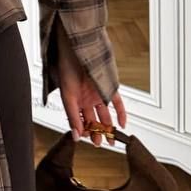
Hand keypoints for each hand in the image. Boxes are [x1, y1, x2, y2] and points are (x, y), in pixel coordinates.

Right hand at [54, 24, 126, 144]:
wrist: (78, 48)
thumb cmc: (67, 66)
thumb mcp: (67, 95)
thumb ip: (72, 116)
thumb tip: (76, 135)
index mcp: (74, 100)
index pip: (80, 120)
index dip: (83, 131)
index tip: (86, 140)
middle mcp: (86, 98)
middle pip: (93, 119)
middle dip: (96, 132)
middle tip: (100, 143)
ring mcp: (99, 93)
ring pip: (105, 114)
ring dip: (109, 127)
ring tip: (111, 139)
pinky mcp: (110, 87)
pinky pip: (117, 102)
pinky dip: (121, 113)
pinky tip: (122, 123)